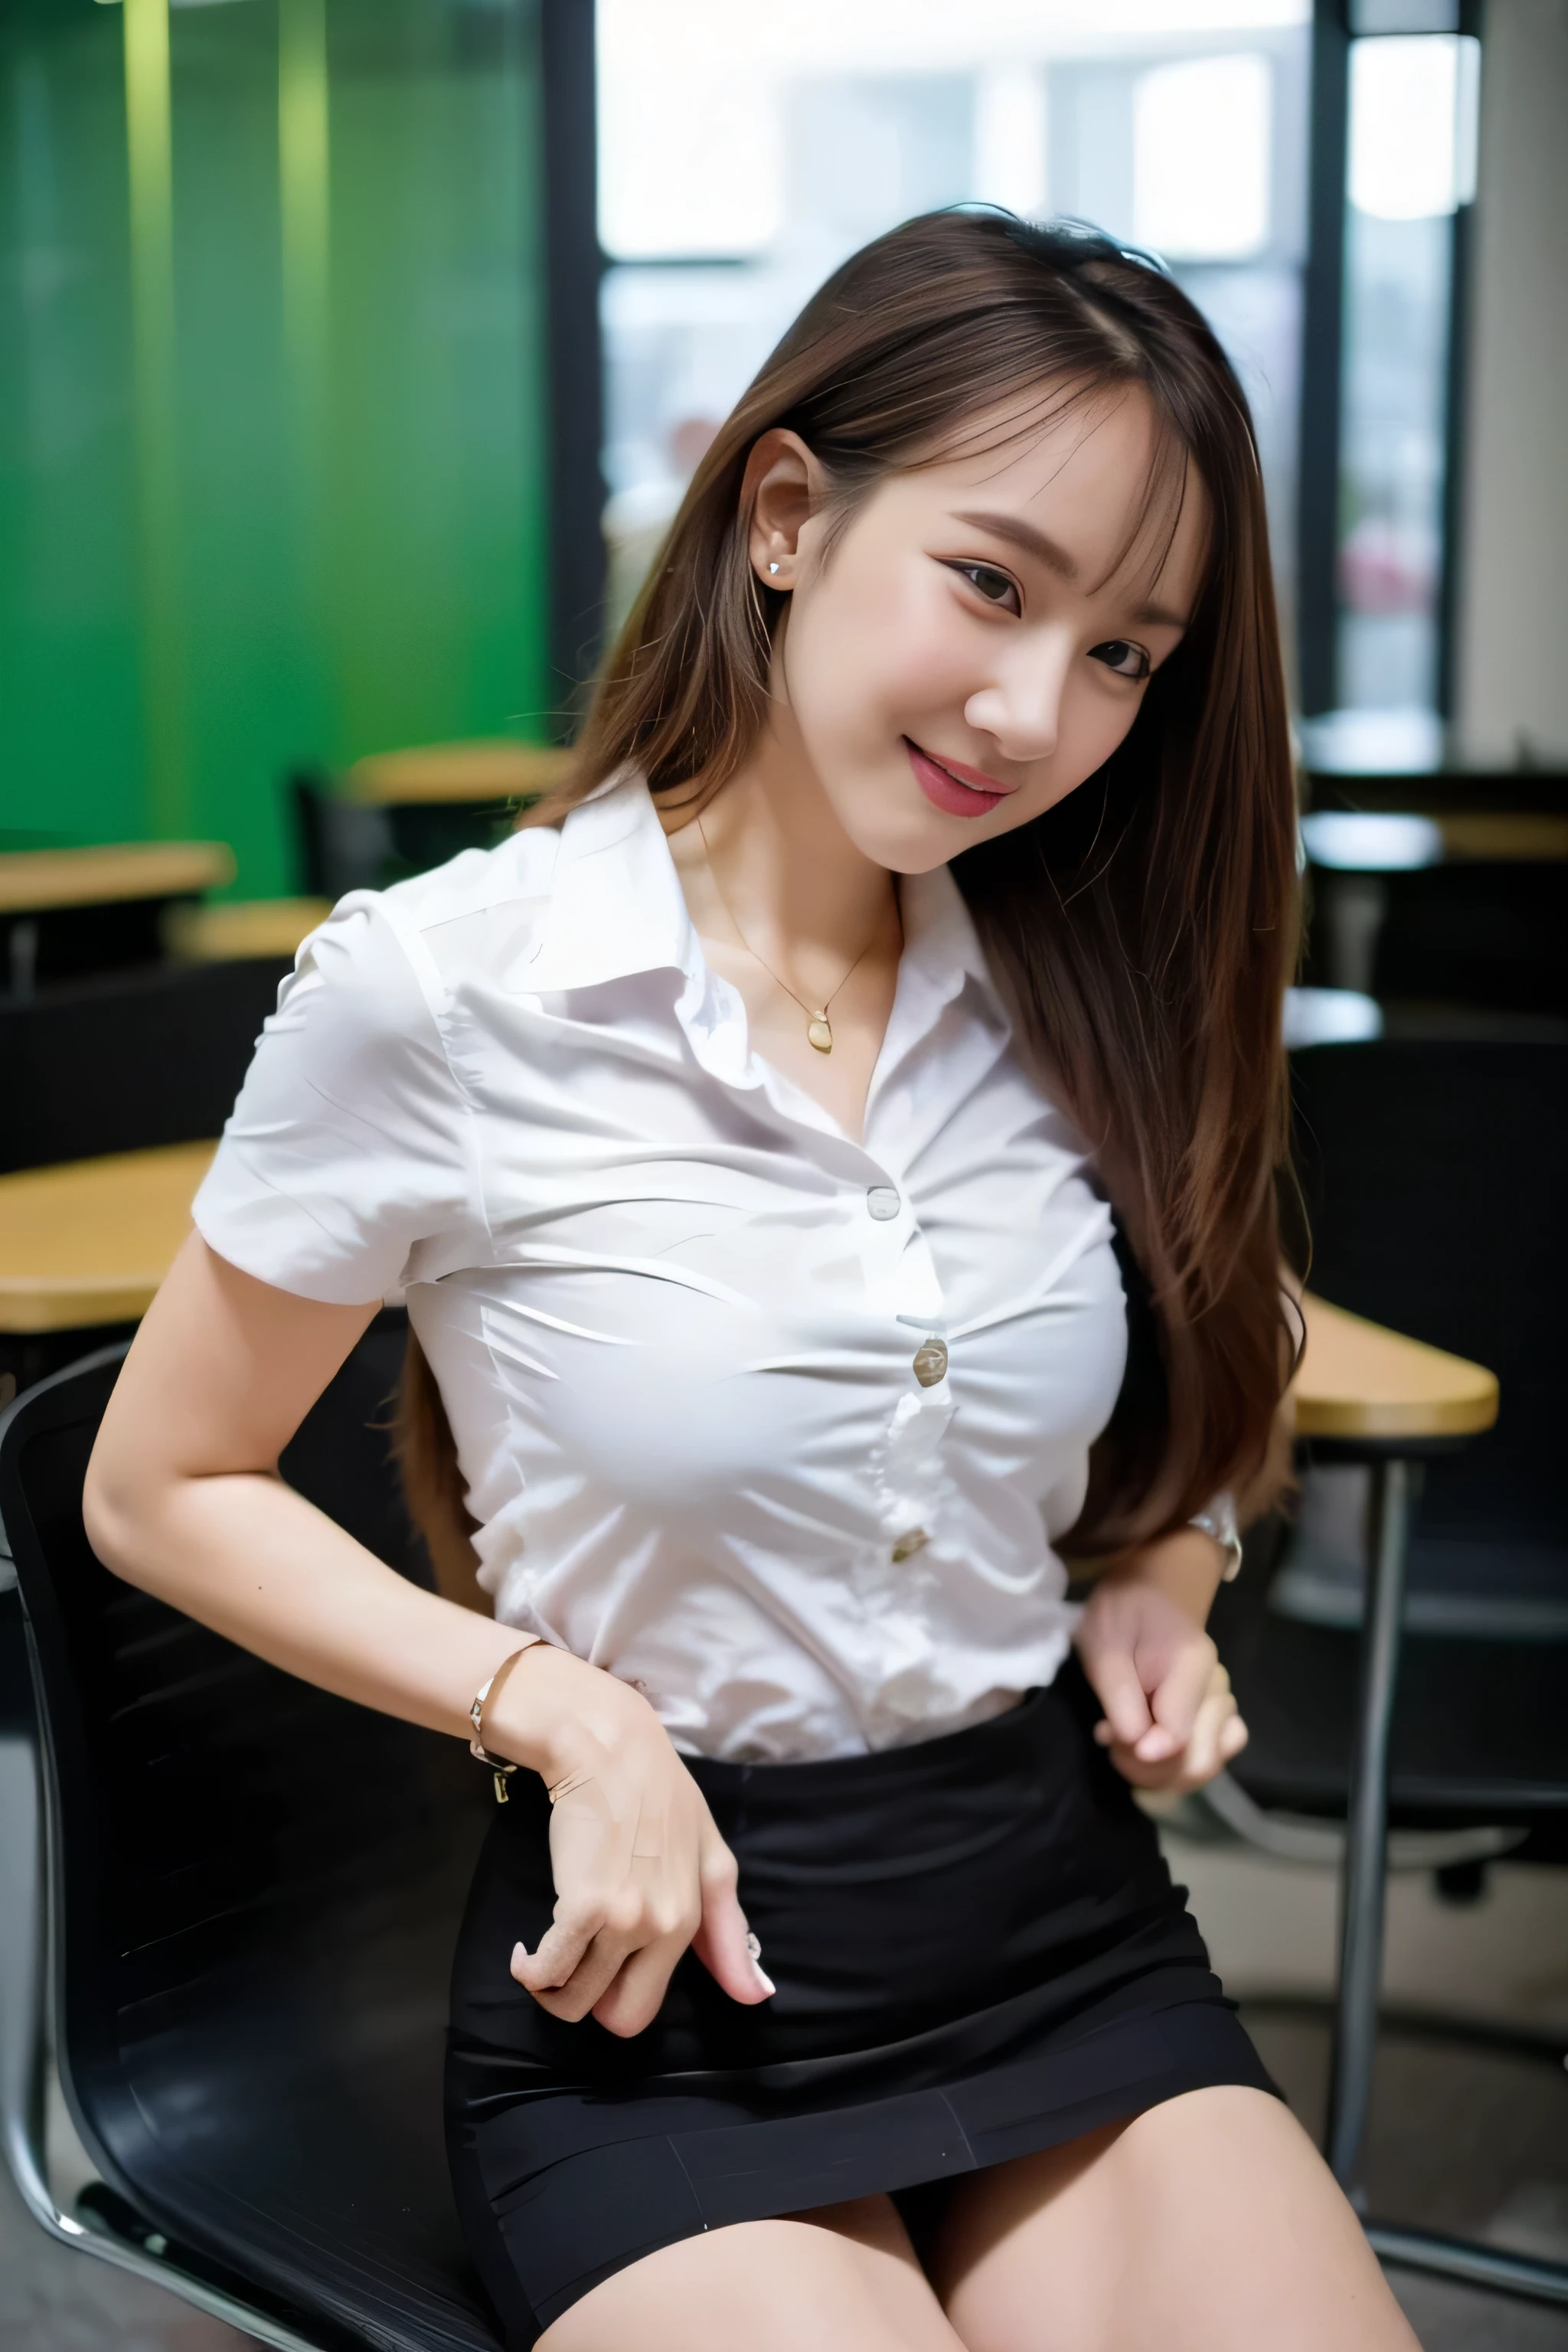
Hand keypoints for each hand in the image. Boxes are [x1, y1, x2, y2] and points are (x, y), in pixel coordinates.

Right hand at [484, 1645, 773, 2037]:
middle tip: (569, 1968)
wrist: (610, 1748)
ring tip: (542, 1954)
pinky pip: (547, 1970)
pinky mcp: (582, 1906)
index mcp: (690, 1921)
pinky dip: (528, 1970)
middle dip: (583, 2003)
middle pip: (613, 2015)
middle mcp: (662, 1929)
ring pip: (573, 1998)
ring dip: (550, 1987)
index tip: (597, 1973)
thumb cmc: (659, 1794)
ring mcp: (623, 1921)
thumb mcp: (711, 1857)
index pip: (647, 2005)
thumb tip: (757, 1996)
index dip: (615, 2002)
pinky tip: (523, 1950)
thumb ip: (728, 1931)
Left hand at [1073, 1552, 1248, 1793]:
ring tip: (1125, 1739)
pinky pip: (1216, 1753)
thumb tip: (1144, 1750)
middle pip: (1198, 1761)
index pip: (1177, 1739)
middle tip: (1110, 1740)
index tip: (1105, 1735)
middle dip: (1147, 1769)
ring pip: (1207, 1764)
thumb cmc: (1123, 1608)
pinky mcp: (1219, 1712)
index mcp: (1193, 1667)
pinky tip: (1153, 1743)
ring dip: (1161, 1769)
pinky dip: (1182, 1762)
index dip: (1139, 1753)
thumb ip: (1121, 1698)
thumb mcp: (1104, 1643)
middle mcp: (1217, 1689)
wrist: (1157, 1583)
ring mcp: (1222, 1702)